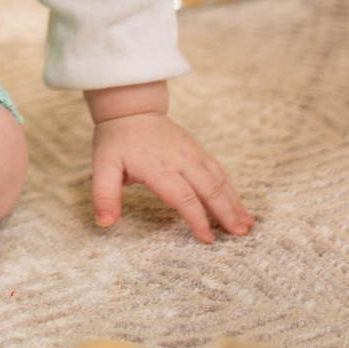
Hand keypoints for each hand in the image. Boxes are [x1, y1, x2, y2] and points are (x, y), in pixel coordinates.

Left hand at [90, 111, 250, 243]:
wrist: (130, 108)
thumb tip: (105, 222)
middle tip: (240, 234)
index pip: (183, 197)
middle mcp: (181, 159)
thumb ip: (104, 194)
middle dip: (226, 212)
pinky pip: (218, 170)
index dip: (197, 219)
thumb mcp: (102, 166)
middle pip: (209, 189)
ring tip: (246, 223)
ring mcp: (192, 153)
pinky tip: (237, 203)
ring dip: (234, 202)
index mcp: (158, 167)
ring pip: (218, 180)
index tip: (207, 238)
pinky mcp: (197, 150)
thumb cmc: (115, 140)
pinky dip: (230, 188)